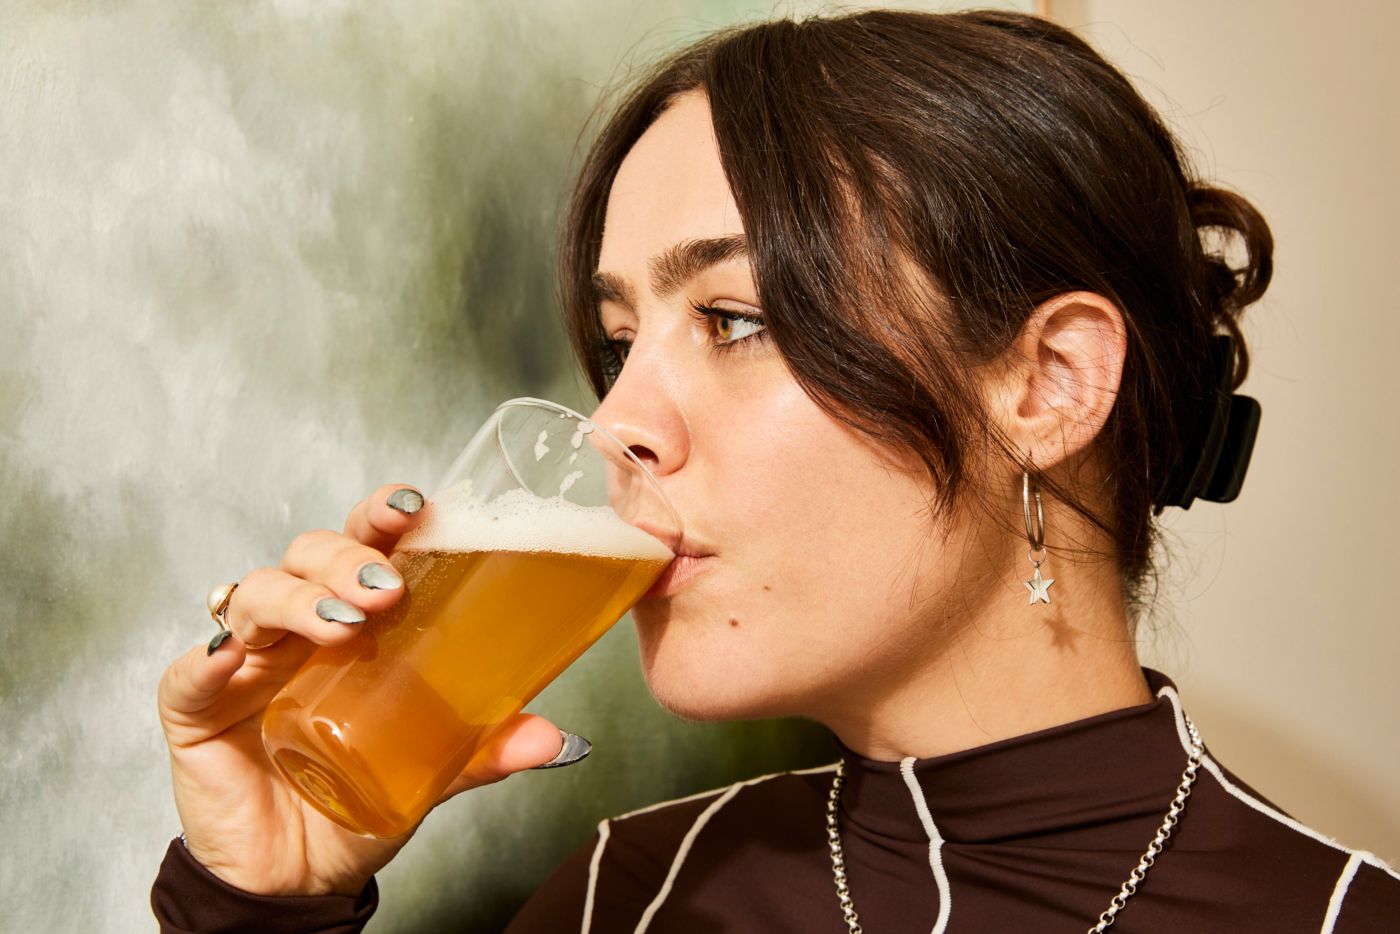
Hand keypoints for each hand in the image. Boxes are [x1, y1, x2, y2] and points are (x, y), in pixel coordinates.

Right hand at [157, 484, 570, 896]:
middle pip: (311, 554)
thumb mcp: (432, 771)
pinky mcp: (195, 704)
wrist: (297, 878)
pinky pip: (194, 668)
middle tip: (386, 587)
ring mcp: (246, 660)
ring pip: (259, 594)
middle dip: (348, 556)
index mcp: (354, 622)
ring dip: (300, 598)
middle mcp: (298, 627)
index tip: (417, 507)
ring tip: (343, 626)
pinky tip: (236, 658)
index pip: (365, 546)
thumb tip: (551, 737)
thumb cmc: (358, 799)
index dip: (383, 515)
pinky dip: (212, 655)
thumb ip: (483, 749)